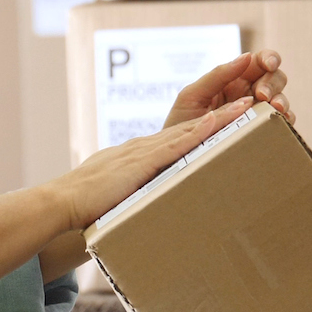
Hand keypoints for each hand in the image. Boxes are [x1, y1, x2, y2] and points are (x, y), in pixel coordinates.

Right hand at [51, 99, 253, 229]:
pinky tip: (215, 121)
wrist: (62, 202)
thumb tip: (142, 209)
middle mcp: (142, 148)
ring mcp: (141, 153)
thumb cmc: (83, 206)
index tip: (226, 119)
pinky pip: (175, 144)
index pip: (176, 138)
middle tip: (249, 102)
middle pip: (189, 127)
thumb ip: (132, 196)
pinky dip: (196, 132)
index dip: (203, 127)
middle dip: (222, 115)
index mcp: (136, 156)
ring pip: (188, 130)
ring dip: (219, 117)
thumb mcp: (114, 196)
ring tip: (246, 105)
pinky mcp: (140, 163)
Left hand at [166, 50, 291, 126]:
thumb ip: (218, 75)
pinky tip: (276, 124)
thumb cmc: (181, 120)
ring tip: (273, 108)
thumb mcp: (193, 95)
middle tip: (262, 96)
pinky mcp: (260, 131)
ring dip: (281, 101)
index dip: (269, 58)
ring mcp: (256, 112)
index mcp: (233, 79)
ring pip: (280, 100)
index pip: (258, 62)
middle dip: (272, 83)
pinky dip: (284, 121)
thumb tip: (246, 56)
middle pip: (274, 79)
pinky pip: (281, 123)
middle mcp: (248, 93)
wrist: (175, 154)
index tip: (269, 64)